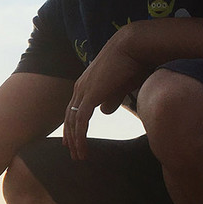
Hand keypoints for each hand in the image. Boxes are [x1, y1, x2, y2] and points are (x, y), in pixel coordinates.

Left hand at [64, 31, 149, 159]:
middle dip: (71, 137)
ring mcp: (83, 91)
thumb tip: (105, 111)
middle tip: (73, 153)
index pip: (74, 109)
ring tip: (79, 156)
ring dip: (75, 141)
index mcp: (85, 84)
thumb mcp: (119, 86)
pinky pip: (81, 121)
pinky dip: (80, 137)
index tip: (73, 141)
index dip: (73, 126)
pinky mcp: (90, 95)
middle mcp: (80, 87)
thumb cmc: (131, 63)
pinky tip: (82, 149)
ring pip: (73, 122)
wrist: (132, 47)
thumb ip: (111, 99)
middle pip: (70, 117)